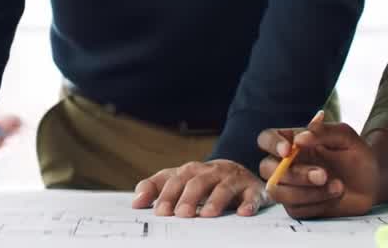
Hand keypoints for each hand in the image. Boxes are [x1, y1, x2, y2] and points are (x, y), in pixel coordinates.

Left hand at [132, 160, 265, 217]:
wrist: (238, 173)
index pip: (174, 180)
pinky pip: (251, 195)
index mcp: (189, 171)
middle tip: (181, 214)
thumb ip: (156, 188)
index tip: (159, 212)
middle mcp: (209, 172)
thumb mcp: (180, 183)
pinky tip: (243, 213)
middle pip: (196, 182)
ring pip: (222, 187)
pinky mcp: (251, 189)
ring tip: (208, 215)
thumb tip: (135, 202)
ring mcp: (231, 179)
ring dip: (215, 200)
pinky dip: (248, 203)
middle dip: (188, 197)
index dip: (165, 194)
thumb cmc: (204, 182)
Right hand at [257, 117, 378, 217]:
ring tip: (338, 186)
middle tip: (323, 175)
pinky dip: (317, 203)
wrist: (372, 182)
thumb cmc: (357, 155)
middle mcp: (286, 164)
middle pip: (268, 169)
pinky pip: (296, 209)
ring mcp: (290, 187)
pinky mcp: (298, 206)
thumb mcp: (345, 136)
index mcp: (292, 142)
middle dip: (295, 174)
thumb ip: (323, 132)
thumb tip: (299, 139)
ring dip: (307, 192)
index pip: (266, 139)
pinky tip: (335, 195)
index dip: (272, 144)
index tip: (288, 150)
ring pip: (278, 192)